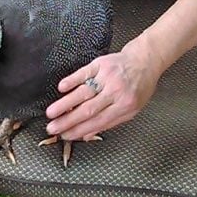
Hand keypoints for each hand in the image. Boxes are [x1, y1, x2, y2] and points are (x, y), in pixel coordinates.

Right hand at [44, 42, 160, 141]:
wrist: (145, 61)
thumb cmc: (138, 87)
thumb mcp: (132, 109)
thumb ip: (110, 122)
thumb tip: (86, 135)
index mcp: (125, 106)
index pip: (98, 122)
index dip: (80, 130)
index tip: (65, 136)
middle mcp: (115, 92)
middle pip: (88, 109)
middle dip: (68, 121)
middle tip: (52, 128)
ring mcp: (107, 77)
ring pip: (83, 92)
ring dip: (65, 103)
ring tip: (51, 113)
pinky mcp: (100, 64)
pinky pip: (84, 73)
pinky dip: (72, 80)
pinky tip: (61, 88)